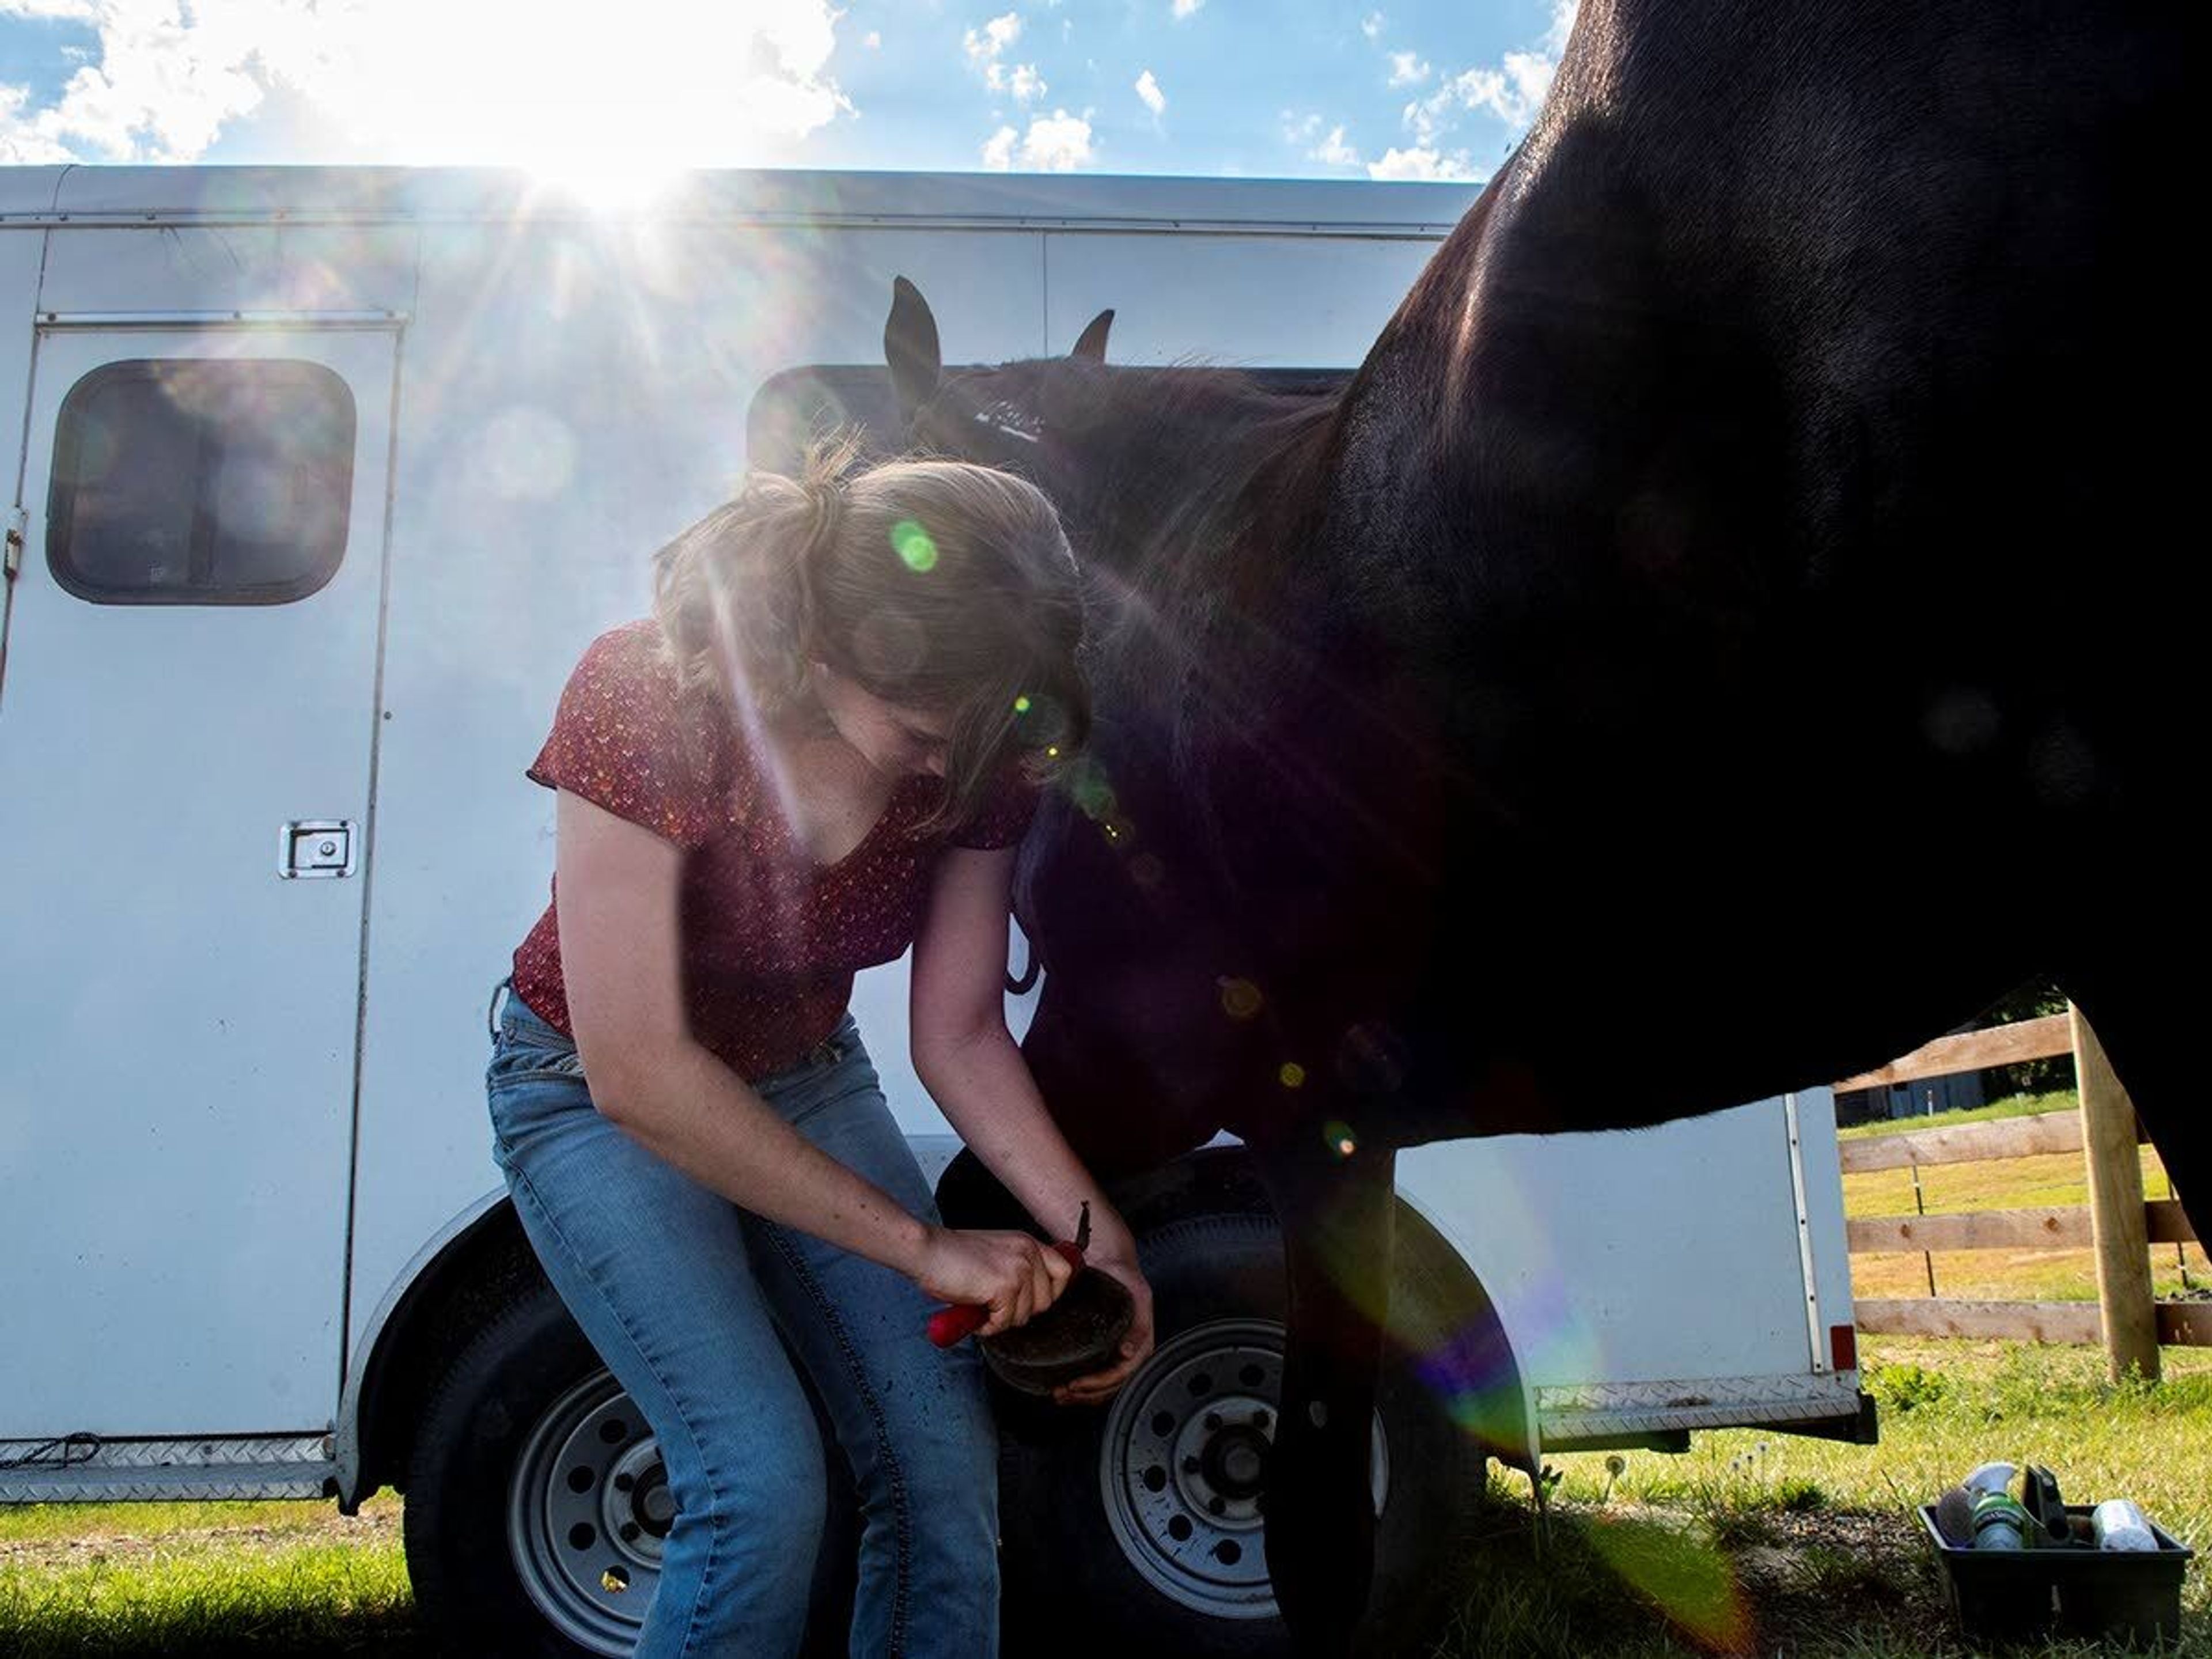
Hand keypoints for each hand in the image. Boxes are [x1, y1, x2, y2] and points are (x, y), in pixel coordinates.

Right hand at [914, 1226, 1072, 1336]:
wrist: (925, 1250)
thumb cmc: (950, 1256)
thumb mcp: (994, 1255)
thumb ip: (1016, 1269)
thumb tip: (1029, 1299)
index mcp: (1027, 1243)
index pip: (1064, 1271)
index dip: (1051, 1293)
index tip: (1031, 1301)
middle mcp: (1029, 1253)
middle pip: (1047, 1301)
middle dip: (1020, 1311)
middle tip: (995, 1306)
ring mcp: (1019, 1269)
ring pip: (1025, 1315)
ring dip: (1001, 1319)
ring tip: (980, 1306)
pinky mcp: (1005, 1287)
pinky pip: (1005, 1322)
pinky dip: (987, 1325)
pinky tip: (974, 1311)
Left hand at [1053, 1238, 1154, 1406]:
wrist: (1111, 1262)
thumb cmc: (1123, 1276)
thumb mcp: (1137, 1296)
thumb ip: (1137, 1325)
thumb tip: (1127, 1353)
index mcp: (1142, 1342)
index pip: (1123, 1373)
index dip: (1100, 1383)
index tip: (1077, 1382)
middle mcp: (1132, 1351)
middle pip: (1112, 1385)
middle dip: (1087, 1393)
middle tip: (1063, 1391)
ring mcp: (1117, 1353)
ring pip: (1104, 1385)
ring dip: (1082, 1394)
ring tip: (1059, 1394)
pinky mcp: (1104, 1350)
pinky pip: (1096, 1376)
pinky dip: (1081, 1386)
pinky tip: (1064, 1387)